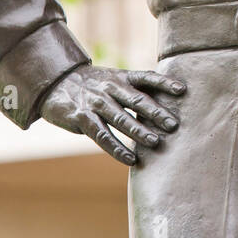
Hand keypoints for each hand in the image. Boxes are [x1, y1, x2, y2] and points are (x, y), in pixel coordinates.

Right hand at [40, 65, 185, 164]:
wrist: (55, 81)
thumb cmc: (93, 85)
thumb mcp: (114, 80)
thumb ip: (135, 91)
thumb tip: (164, 107)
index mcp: (122, 77)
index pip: (147, 77)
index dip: (165, 83)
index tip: (183, 90)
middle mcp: (110, 88)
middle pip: (137, 99)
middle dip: (156, 112)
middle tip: (173, 125)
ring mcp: (96, 103)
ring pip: (121, 118)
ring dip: (138, 131)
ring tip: (155, 142)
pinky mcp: (82, 117)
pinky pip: (102, 136)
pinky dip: (117, 149)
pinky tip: (130, 159)